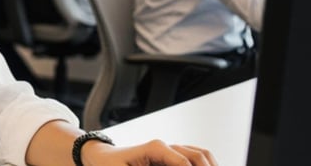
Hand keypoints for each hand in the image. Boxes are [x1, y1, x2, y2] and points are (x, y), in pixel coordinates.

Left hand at [82, 140, 217, 165]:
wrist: (101, 158)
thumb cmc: (108, 165)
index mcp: (156, 148)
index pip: (186, 163)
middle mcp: (165, 146)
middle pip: (198, 156)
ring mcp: (168, 150)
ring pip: (200, 155)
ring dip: (208, 164)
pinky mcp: (168, 157)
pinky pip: (192, 158)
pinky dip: (201, 164)